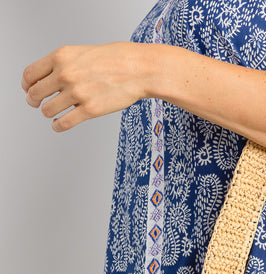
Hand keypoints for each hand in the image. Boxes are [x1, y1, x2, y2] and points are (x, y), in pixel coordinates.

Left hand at [21, 42, 149, 131]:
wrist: (136, 69)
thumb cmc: (112, 61)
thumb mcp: (80, 53)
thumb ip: (62, 64)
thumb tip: (45, 80)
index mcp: (61, 57)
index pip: (30, 74)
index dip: (27, 85)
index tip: (29, 89)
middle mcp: (65, 74)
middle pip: (35, 94)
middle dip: (34, 101)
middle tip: (37, 104)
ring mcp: (77, 93)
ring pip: (47, 110)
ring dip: (48, 113)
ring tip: (53, 113)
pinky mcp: (89, 110)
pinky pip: (63, 123)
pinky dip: (57, 126)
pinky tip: (58, 124)